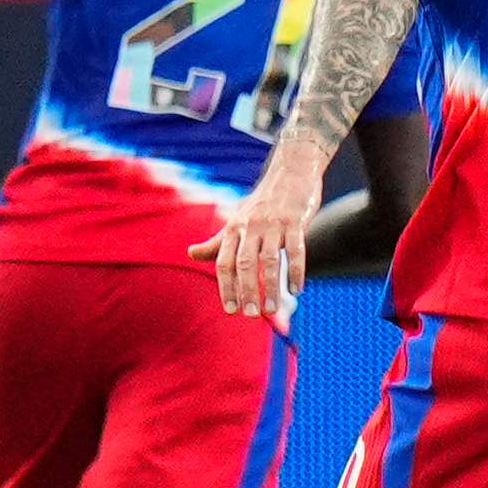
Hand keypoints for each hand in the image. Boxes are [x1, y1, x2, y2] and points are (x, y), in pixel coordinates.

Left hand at [196, 142, 324, 319]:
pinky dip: (296, 272)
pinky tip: (297, 289)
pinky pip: (296, 250)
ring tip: (272, 309)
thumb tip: (191, 254)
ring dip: (270, 287)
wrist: (290, 173)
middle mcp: (251, 227)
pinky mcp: (296, 222)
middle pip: (245, 264)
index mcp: (234, 228)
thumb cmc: (262, 202)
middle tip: (250, 315)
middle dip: (247, 291)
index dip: (226, 287)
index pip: (225, 262)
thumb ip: (217, 241)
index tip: (230, 310)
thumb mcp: (236, 220)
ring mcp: (274, 224)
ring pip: (270, 260)